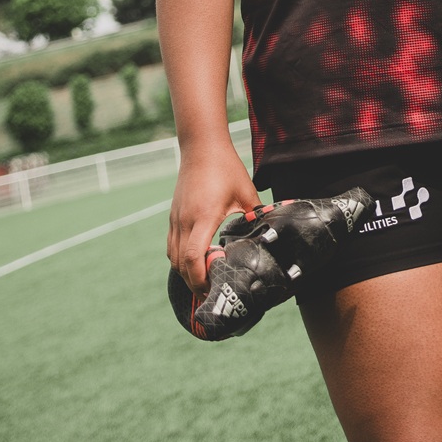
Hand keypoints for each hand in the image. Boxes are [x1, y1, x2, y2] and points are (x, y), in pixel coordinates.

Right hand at [168, 143, 260, 293]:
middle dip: (193, 283)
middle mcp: (185, 220)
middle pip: (180, 264)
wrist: (202, 146)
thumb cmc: (226, 168)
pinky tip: (194, 263)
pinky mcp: (174, 215)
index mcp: (204, 217)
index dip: (200, 279)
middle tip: (210, 294)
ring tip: (202, 282)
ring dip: (185, 273)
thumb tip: (270, 232)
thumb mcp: (246, 192)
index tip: (213, 289)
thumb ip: (257, 214)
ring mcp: (176, 218)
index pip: (193, 257)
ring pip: (172, 257)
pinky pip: (171, 245)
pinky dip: (179, 259)